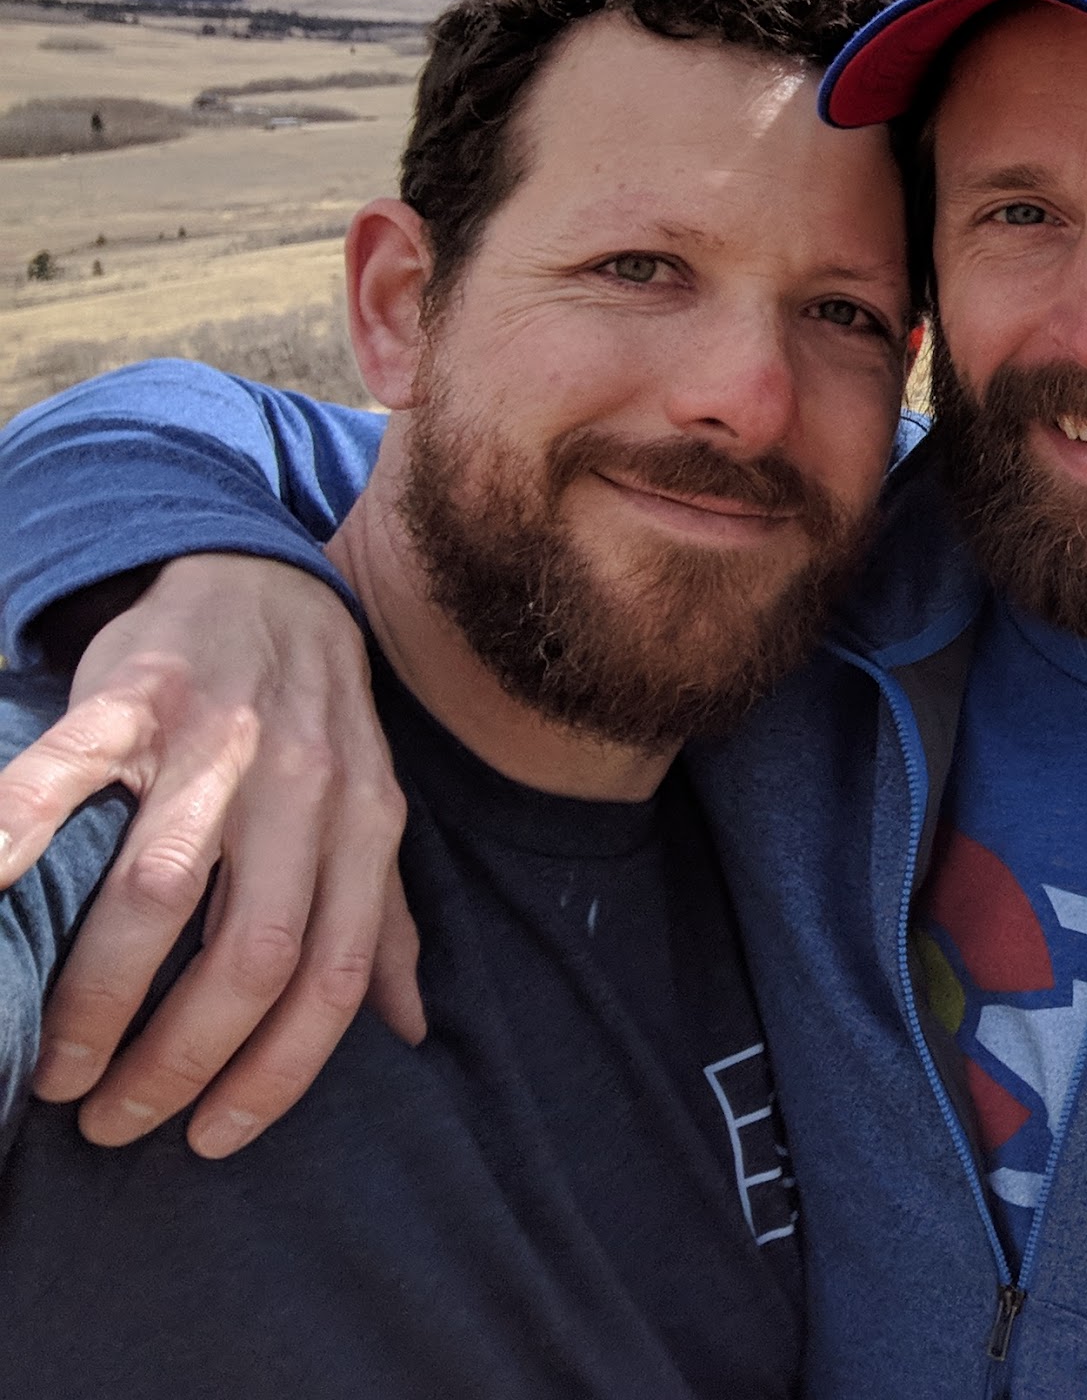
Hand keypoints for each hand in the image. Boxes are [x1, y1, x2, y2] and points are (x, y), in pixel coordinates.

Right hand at [0, 553, 421, 1154]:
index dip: (276, 1072)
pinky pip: (63, 777)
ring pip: (161, 889)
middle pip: (251, 950)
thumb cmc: (314, 725)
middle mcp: (300, 785)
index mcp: (364, 823)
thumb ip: (384, 917)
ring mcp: (213, 739)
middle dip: (179, 1056)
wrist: (263, 582)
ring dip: (102, 996)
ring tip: (56, 1067)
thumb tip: (411, 1031)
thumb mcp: (371, 813)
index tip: (211, 1140)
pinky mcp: (131, 698)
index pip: (331, 975)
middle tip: (113, 1118)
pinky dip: (13, 840)